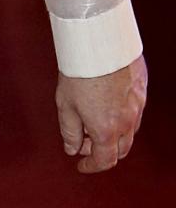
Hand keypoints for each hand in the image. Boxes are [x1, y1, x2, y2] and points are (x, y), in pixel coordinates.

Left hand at [55, 55, 146, 172]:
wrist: (99, 41)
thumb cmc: (79, 71)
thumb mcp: (65, 104)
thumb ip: (70, 131)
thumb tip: (72, 148)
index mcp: (106, 129)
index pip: (104, 160)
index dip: (91, 166)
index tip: (81, 165)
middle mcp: (127, 121)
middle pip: (120, 149)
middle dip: (103, 151)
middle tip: (84, 142)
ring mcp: (138, 105)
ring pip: (130, 131)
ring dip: (114, 134)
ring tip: (93, 121)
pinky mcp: (141, 88)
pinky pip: (135, 111)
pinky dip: (123, 117)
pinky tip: (107, 104)